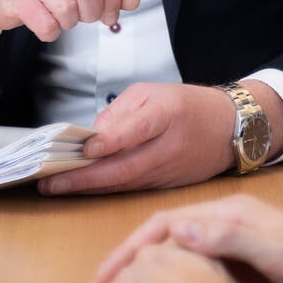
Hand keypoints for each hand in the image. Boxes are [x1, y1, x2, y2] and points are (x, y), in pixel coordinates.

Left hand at [40, 83, 235, 193]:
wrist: (231, 128)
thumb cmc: (189, 105)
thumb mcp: (154, 93)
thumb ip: (121, 112)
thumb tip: (92, 137)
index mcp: (168, 114)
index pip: (138, 129)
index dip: (111, 140)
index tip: (84, 148)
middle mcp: (169, 147)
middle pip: (124, 167)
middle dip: (84, 178)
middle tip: (51, 182)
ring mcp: (170, 171)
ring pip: (125, 183)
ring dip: (89, 188)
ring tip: (56, 187)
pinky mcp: (168, 186)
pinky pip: (132, 189)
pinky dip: (106, 190)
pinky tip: (82, 189)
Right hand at [90, 194, 282, 282]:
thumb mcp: (275, 249)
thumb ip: (229, 237)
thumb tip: (177, 229)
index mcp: (230, 212)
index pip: (166, 222)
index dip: (132, 247)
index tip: (105, 274)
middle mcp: (228, 222)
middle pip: (167, 236)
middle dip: (131, 260)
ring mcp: (236, 243)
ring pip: (180, 254)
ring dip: (150, 272)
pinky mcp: (245, 265)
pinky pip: (198, 269)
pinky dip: (176, 282)